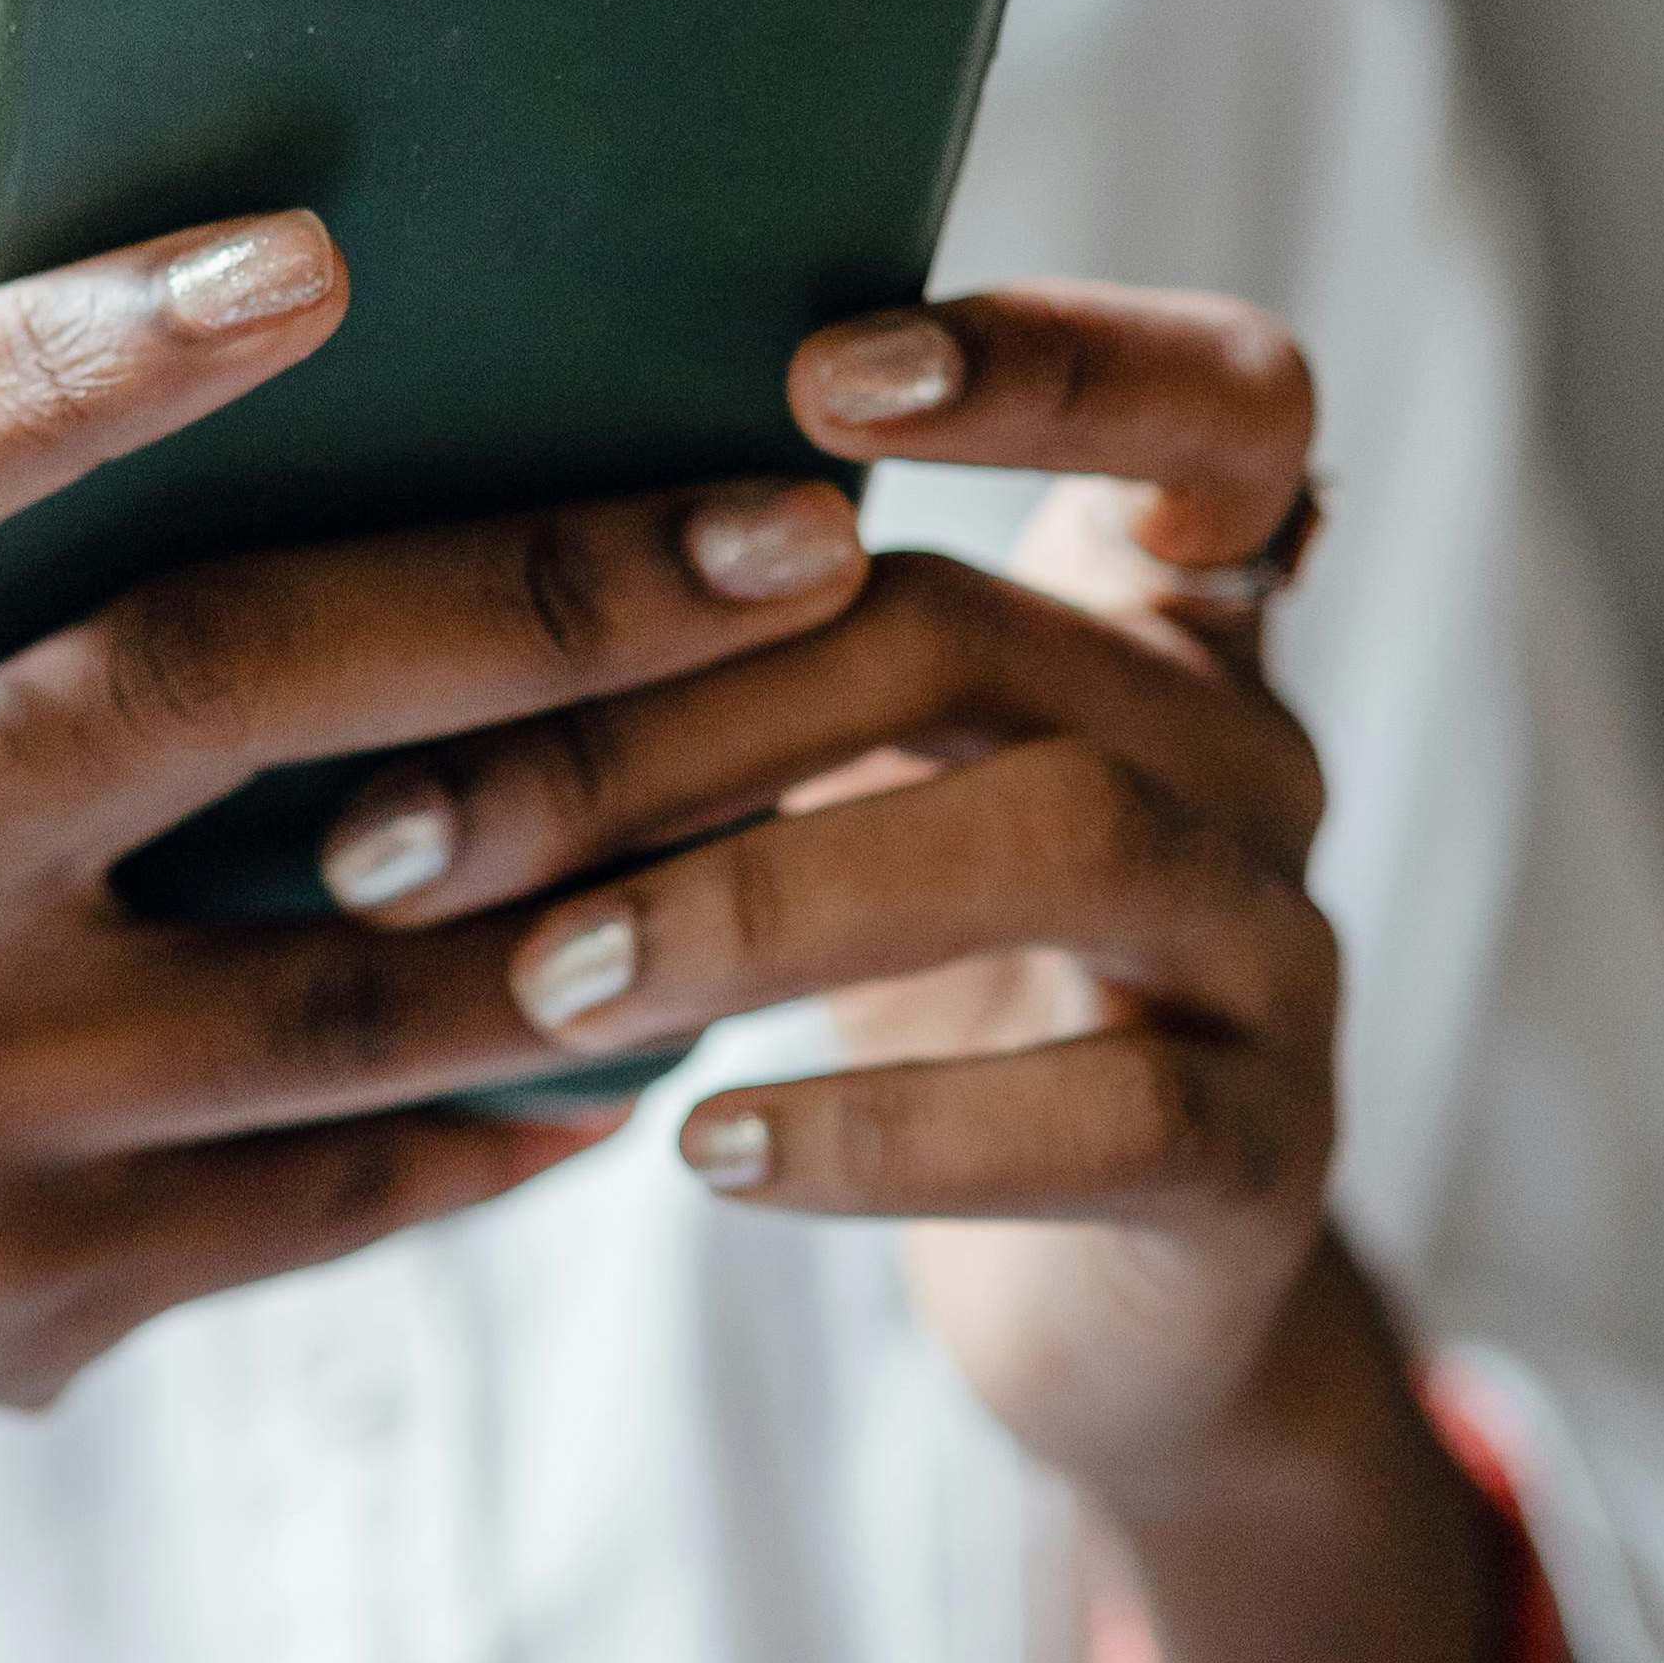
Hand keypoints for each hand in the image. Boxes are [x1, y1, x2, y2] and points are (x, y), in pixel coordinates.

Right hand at [0, 211, 869, 1583]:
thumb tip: (251, 479)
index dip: (75, 349)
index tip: (321, 259)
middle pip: (204, 696)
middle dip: (539, 602)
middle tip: (787, 534)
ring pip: (345, 983)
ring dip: (608, 888)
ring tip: (796, 782)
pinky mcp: (14, 1300)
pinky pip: (328, 1188)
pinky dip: (501, 1115)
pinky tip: (625, 1059)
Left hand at [311, 283, 1339, 1512]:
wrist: (1098, 1302)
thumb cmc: (919, 1003)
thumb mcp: (841, 808)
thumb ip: (734, 681)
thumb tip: (385, 595)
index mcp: (1151, 620)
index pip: (1207, 401)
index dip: (1048, 359)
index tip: (812, 378)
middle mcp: (1243, 747)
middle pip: (974, 639)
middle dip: (664, 723)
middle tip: (412, 836)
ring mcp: (1278, 947)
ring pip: (1065, 840)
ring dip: (761, 903)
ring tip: (546, 986)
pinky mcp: (1266, 1154)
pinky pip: (1108, 1112)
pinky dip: (887, 1132)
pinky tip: (703, 1154)